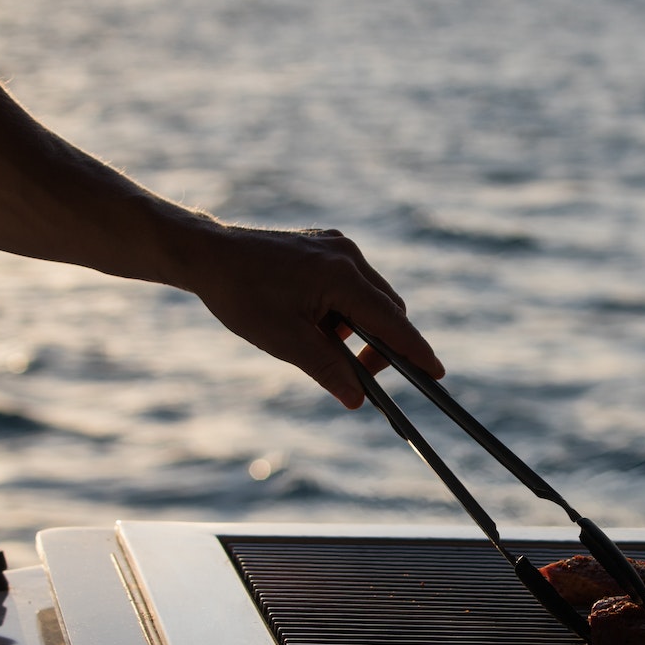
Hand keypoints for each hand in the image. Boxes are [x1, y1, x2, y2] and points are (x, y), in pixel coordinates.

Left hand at [183, 222, 441, 408]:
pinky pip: (353, 282)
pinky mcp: (327, 244)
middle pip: (388, 309)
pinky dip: (345, 308)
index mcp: (341, 276)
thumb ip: (328, 369)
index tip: (436, 375)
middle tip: (357, 375)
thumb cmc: (241, 295)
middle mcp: (347, 254)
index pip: (391, 321)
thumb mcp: (285, 341)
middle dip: (381, 346)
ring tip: (319, 341)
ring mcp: (338, 245)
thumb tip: (358, 400)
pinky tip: (314, 319)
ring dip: (359, 327)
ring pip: (371, 296)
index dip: (415, 351)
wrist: (208, 255)